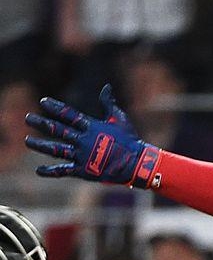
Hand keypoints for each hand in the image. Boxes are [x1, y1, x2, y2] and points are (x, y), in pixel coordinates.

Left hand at [25, 85, 151, 183]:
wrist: (138, 164)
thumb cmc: (130, 141)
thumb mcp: (120, 119)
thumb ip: (109, 103)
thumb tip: (106, 87)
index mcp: (90, 126)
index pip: (68, 114)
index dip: (55, 107)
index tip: (43, 102)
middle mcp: (83, 140)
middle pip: (57, 130)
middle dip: (41, 123)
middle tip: (28, 118)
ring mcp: (82, 155)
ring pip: (56, 149)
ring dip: (40, 145)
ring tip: (28, 141)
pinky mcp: (84, 170)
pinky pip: (64, 170)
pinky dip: (51, 171)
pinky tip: (38, 170)